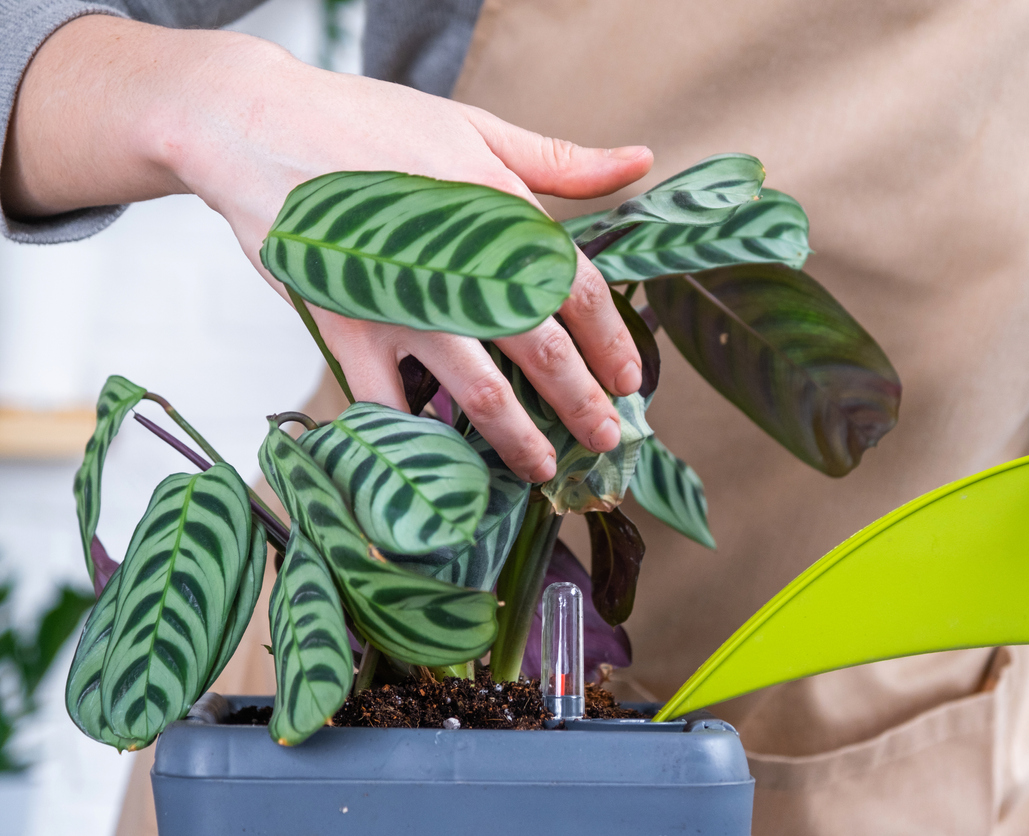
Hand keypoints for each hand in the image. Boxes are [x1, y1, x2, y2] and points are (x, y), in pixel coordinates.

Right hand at [2, 17, 651, 482]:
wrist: (256, 125)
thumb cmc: (367, 124)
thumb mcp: (474, 127)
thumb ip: (560, 162)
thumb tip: (638, 163)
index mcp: (498, 211)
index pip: (578, 291)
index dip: (612, 342)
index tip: (631, 380)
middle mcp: (457, 265)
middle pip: (542, 352)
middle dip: (582, 404)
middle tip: (605, 440)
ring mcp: (400, 303)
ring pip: (477, 390)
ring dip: (516, 437)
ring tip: (540, 468)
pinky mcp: (345, 328)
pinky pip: (388, 402)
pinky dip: (416, 437)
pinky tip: (443, 459)